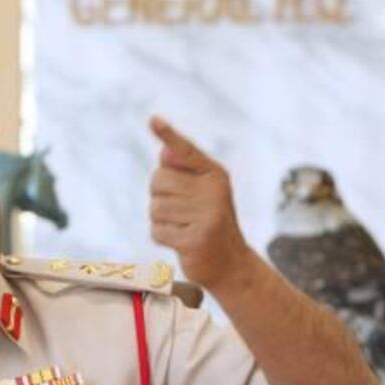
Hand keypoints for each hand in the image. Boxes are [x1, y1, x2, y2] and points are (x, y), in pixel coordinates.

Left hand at [149, 116, 251, 290]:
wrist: (230, 264)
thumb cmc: (207, 221)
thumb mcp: (201, 191)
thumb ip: (182, 170)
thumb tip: (164, 151)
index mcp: (213, 174)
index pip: (185, 151)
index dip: (168, 135)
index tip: (153, 120)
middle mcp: (213, 191)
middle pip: (158, 181)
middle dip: (160, 197)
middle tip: (181, 210)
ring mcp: (206, 215)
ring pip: (155, 207)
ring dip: (162, 220)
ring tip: (183, 226)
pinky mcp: (196, 239)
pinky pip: (157, 230)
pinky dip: (163, 237)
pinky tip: (181, 240)